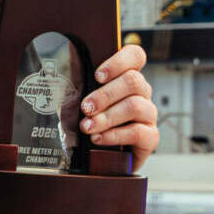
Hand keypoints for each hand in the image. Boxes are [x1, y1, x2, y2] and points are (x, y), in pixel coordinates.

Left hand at [78, 44, 158, 172]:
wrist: (102, 158)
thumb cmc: (91, 123)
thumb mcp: (83, 103)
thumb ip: (80, 87)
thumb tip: (63, 75)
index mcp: (127, 78)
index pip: (135, 56)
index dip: (119, 61)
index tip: (97, 75)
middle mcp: (142, 93)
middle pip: (133, 81)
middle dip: (105, 94)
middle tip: (85, 108)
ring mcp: (149, 114)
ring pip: (136, 106)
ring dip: (108, 116)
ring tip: (88, 127)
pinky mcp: (151, 137)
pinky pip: (138, 132)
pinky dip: (114, 135)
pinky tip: (98, 139)